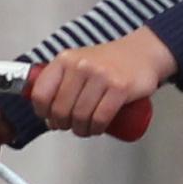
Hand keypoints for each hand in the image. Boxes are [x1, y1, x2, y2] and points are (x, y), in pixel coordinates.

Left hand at [28, 30, 174, 138]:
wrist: (142, 53)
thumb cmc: (108, 62)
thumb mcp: (78, 62)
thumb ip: (59, 81)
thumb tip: (47, 116)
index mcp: (65, 59)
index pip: (41, 93)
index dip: (42, 112)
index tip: (50, 118)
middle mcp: (81, 65)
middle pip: (60, 109)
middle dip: (63, 124)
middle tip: (71, 126)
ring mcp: (101, 76)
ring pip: (81, 116)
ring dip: (81, 130)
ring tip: (86, 129)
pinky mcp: (119, 87)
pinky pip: (100, 117)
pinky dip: (96, 129)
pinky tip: (97, 129)